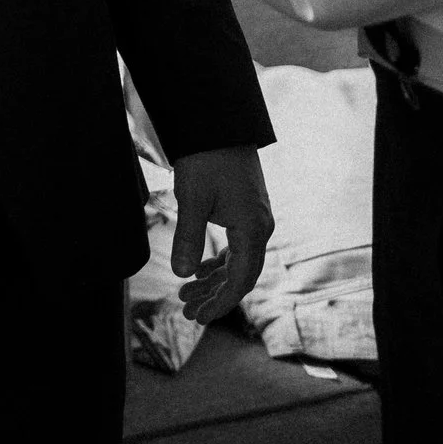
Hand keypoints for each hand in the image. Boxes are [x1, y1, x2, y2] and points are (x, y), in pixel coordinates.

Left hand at [171, 146, 272, 325]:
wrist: (216, 125)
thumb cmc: (205, 160)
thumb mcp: (192, 200)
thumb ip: (189, 239)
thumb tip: (183, 276)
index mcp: (253, 229)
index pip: (241, 279)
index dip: (221, 302)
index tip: (200, 318)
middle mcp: (260, 228)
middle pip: (240, 275)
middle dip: (214, 296)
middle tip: (188, 313)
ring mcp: (254, 219)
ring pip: (237, 262)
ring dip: (213, 280)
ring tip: (186, 297)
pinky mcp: (244, 211)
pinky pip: (235, 247)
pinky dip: (217, 262)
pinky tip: (200, 273)